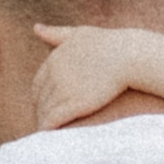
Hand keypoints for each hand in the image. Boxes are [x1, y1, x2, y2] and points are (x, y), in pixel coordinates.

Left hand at [31, 23, 148, 130]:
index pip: (38, 83)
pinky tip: (48, 136)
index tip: (45, 105)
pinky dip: (47, 128)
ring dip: (44, 121)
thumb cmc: (109, 43)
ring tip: (46, 133)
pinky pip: (52, 120)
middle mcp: (54, 74)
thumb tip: (35, 28)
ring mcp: (63, 89)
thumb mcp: (79, 33)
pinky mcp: (73, 104)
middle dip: (41, 110)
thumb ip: (56, 34)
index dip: (41, 96)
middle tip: (45, 122)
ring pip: (45, 110)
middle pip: (40, 98)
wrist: (128, 55)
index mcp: (54, 59)